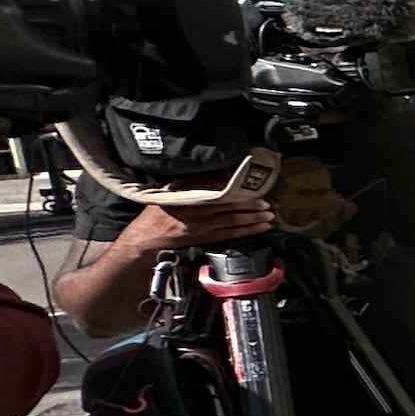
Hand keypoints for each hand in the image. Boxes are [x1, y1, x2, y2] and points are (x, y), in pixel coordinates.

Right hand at [111, 197, 275, 255]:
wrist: (145, 240)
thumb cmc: (155, 214)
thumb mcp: (168, 193)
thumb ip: (188, 185)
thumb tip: (212, 175)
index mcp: (188, 201)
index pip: (217, 195)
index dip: (236, 193)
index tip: (252, 189)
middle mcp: (198, 216)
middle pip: (228, 210)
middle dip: (250, 208)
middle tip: (268, 205)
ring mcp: (202, 229)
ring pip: (232, 224)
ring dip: (252, 221)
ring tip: (269, 217)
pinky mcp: (205, 240)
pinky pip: (229, 235)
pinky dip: (246, 231)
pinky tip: (259, 228)